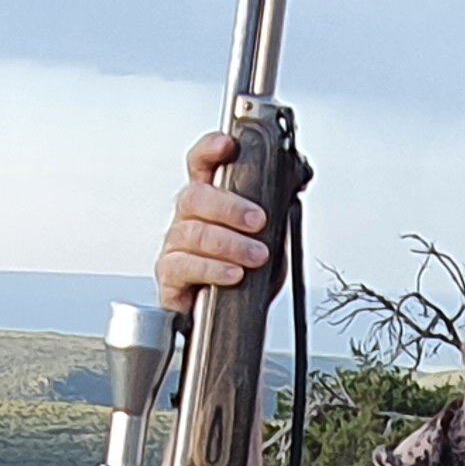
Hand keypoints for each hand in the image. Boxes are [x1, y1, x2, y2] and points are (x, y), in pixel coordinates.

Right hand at [152, 130, 272, 316]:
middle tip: (258, 221)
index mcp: (209, 201)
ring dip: (229, 244)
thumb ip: (275, 208)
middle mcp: (188, 219)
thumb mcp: (269, 237)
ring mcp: (175, 247)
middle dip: (229, 207)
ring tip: (256, 256)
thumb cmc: (246, 274)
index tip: (227, 145)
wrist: (234, 320)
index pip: (201, 164)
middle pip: (195, 197)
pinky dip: (212, 269)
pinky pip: (182, 267)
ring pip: (192, 233)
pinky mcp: (170, 278)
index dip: (210, 150)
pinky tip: (232, 274)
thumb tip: (295, 181)